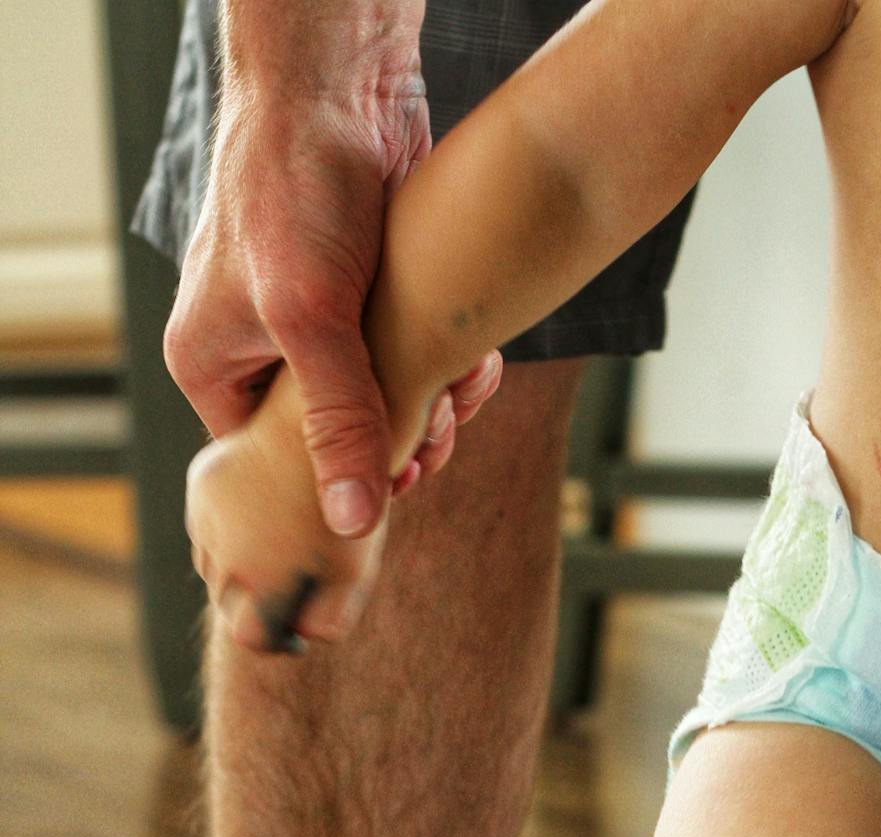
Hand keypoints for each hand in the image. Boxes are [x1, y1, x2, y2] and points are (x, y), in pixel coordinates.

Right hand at [165, 53, 501, 636]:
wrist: (339, 83)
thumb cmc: (295, 184)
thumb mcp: (310, 318)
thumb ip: (334, 422)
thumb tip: (351, 520)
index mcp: (215, 366)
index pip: (268, 465)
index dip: (333, 488)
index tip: (394, 485)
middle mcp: (258, 351)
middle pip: (335, 444)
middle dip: (396, 446)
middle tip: (436, 441)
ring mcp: (316, 326)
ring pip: (383, 405)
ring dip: (433, 410)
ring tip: (460, 396)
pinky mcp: (368, 300)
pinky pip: (410, 361)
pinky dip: (447, 368)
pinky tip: (475, 364)